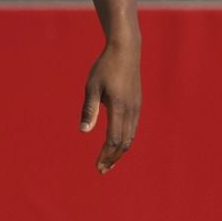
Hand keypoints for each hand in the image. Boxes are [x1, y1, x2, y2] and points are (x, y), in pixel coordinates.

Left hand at [80, 37, 140, 173]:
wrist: (126, 50)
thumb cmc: (105, 67)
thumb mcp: (92, 86)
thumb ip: (89, 110)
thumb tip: (83, 132)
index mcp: (119, 107)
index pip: (113, 139)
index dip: (106, 155)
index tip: (97, 166)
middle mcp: (131, 110)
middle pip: (124, 143)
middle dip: (113, 158)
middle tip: (102, 170)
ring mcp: (136, 107)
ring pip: (131, 137)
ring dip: (120, 151)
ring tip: (109, 161)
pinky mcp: (138, 103)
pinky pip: (133, 128)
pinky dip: (125, 140)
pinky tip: (117, 144)